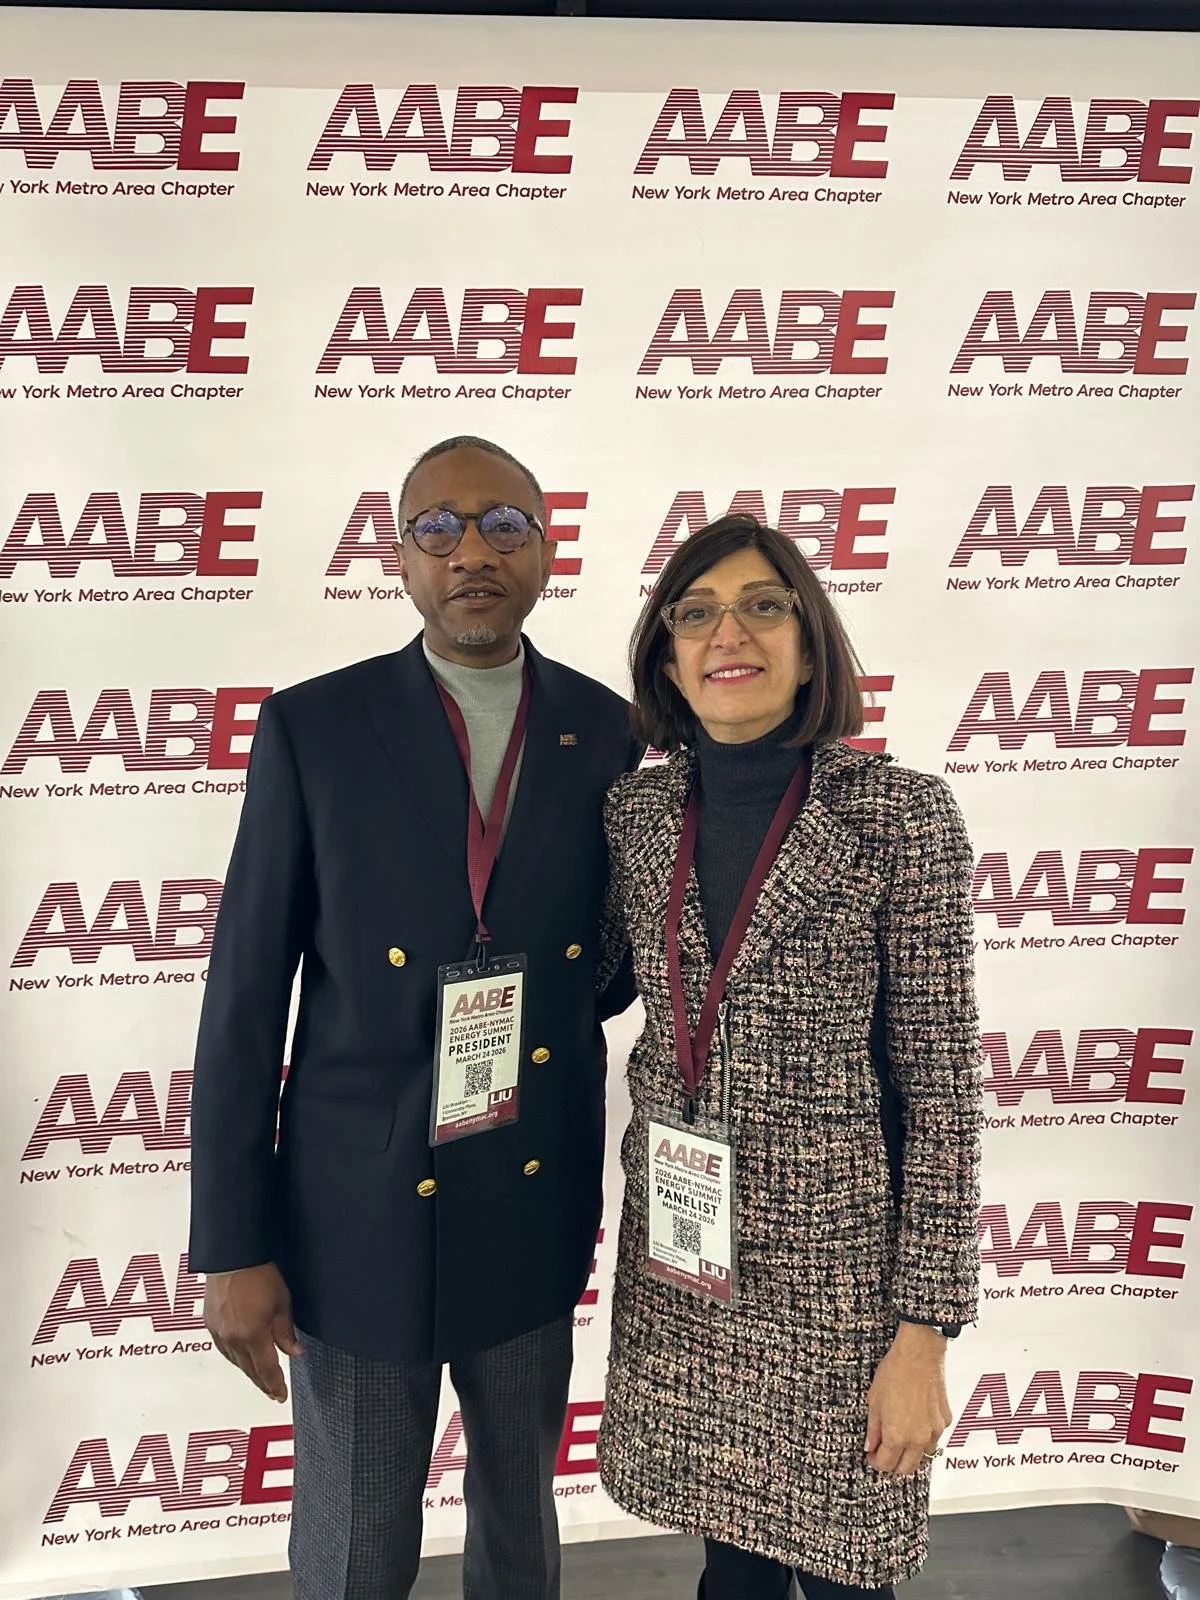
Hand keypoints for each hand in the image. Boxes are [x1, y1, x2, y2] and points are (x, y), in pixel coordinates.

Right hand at [204, 1262, 301, 1402]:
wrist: (232, 1256)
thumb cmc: (258, 1273)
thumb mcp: (282, 1303)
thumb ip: (286, 1332)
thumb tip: (294, 1351)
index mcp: (253, 1336)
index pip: (266, 1371)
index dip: (275, 1385)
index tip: (280, 1395)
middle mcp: (233, 1339)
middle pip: (249, 1370)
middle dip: (263, 1383)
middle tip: (273, 1392)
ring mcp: (219, 1333)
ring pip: (235, 1361)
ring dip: (249, 1371)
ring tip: (259, 1377)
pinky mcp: (211, 1323)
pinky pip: (224, 1349)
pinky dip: (235, 1357)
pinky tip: (241, 1357)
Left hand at [864, 1322, 952, 1476]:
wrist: (919, 1353)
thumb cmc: (895, 1371)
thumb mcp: (874, 1400)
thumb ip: (873, 1428)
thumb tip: (871, 1445)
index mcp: (897, 1436)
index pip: (886, 1465)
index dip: (875, 1461)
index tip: (872, 1454)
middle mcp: (918, 1439)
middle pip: (906, 1469)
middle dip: (893, 1463)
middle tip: (884, 1450)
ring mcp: (934, 1431)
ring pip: (924, 1455)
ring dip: (911, 1452)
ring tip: (902, 1435)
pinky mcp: (945, 1420)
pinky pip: (935, 1437)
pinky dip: (925, 1435)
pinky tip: (916, 1420)